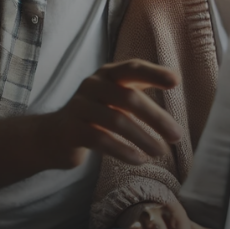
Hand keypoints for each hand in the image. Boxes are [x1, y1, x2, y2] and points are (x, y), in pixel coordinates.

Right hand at [41, 59, 182, 168]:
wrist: (52, 136)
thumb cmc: (95, 116)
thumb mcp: (114, 99)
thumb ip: (137, 94)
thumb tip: (174, 100)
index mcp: (107, 74)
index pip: (132, 68)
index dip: (154, 73)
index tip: (175, 81)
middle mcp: (92, 85)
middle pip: (129, 98)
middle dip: (156, 118)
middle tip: (177, 136)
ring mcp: (80, 107)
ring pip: (117, 121)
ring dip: (143, 138)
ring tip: (160, 152)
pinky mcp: (72, 130)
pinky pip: (101, 140)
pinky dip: (123, 151)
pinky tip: (139, 160)